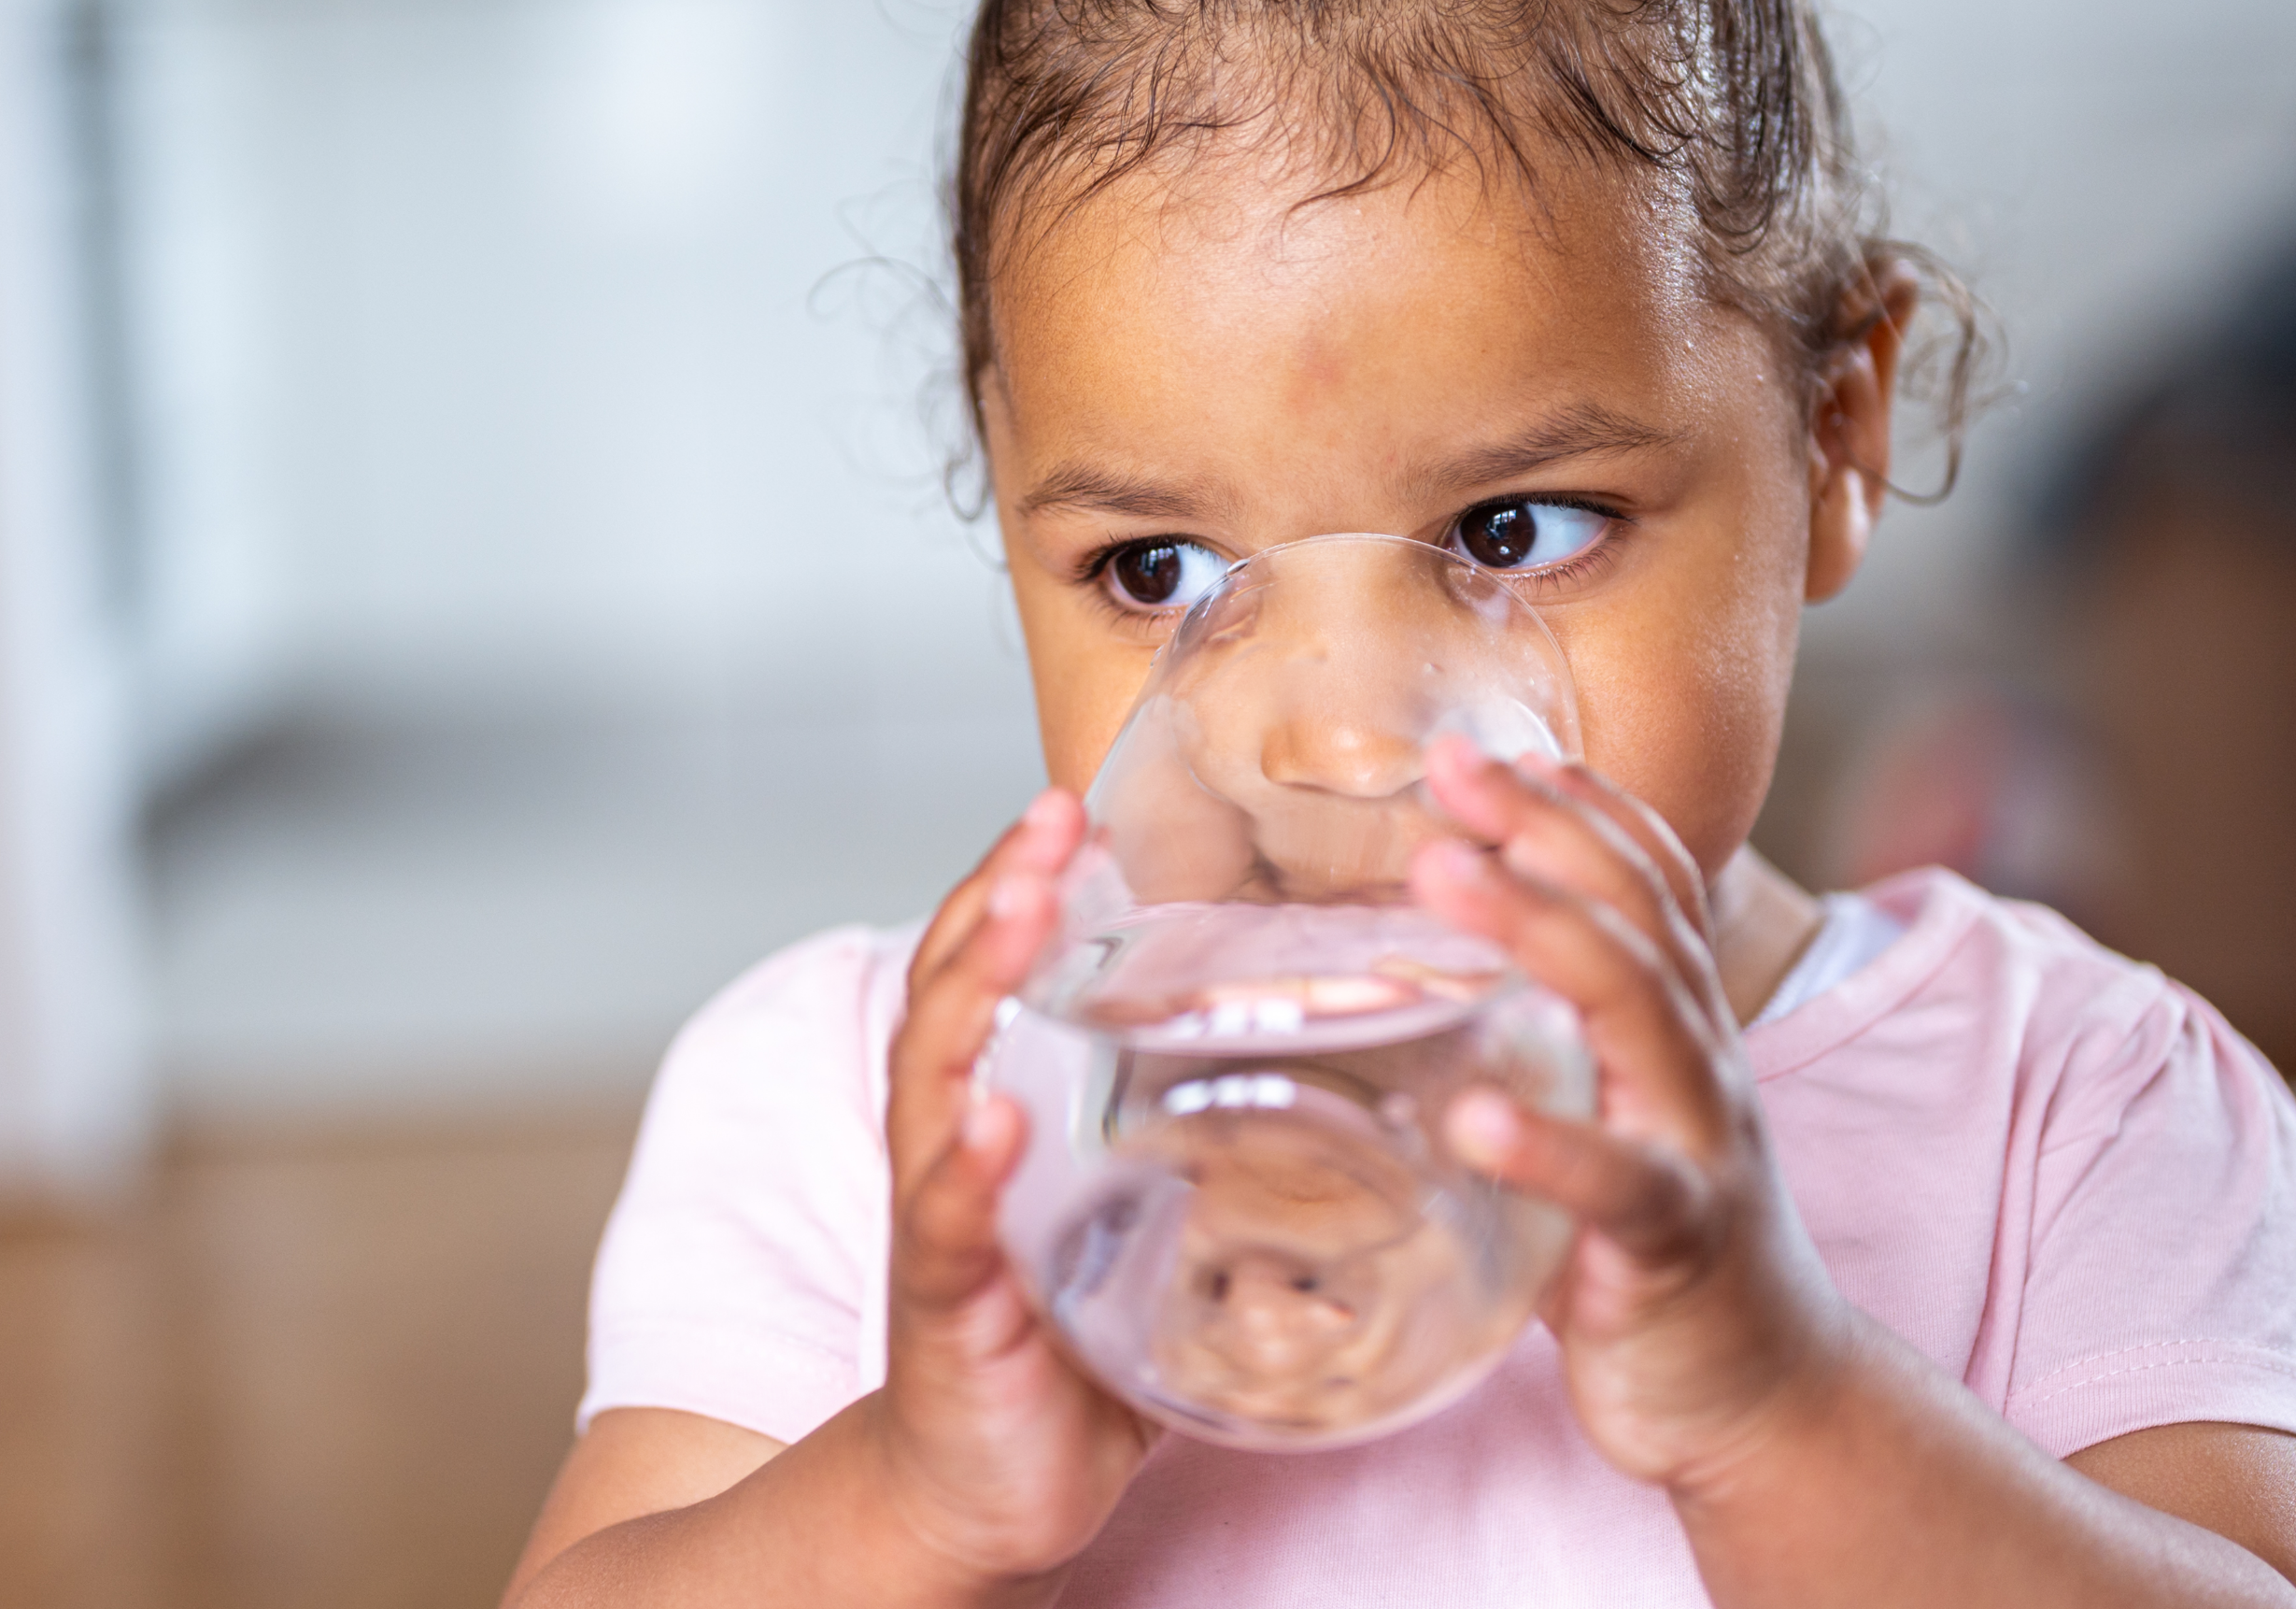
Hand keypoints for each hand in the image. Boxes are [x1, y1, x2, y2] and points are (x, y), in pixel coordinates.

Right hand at [863, 789, 1155, 1590]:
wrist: (981, 1491)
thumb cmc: (1064, 1356)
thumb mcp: (1147, 1238)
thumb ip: (1221, 1175)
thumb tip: (1358, 1120)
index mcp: (997, 1118)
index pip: (994, 974)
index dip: (1022, 886)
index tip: (1067, 806)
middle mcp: (953, 1149)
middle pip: (952, 993)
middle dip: (996, 900)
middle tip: (1048, 824)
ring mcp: (942, 1223)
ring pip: (937, 1082)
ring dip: (974, 991)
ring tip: (1018, 916)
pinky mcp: (947, 1307)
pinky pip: (950, 1225)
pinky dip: (967, 1166)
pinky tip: (991, 1116)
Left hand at [1407, 739, 1860, 1493]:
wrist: (1765, 1395)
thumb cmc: (1657, 1250)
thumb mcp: (1600, 1120)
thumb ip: (1531, 1054)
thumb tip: (1402, 994)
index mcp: (1676, 1029)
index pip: (1646, 884)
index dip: (1577, 806)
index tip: (1492, 746)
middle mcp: (1700, 1064)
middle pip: (1635, 915)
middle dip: (1545, 828)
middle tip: (1451, 765)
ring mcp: (1697, 1145)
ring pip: (1634, 1011)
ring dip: (1539, 930)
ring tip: (1446, 873)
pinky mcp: (1678, 1243)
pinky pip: (1616, 1184)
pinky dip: (1547, 1145)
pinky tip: (1474, 1117)